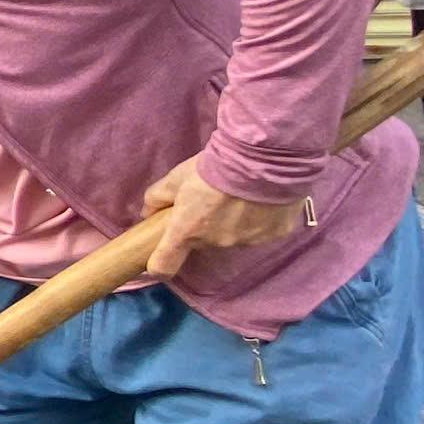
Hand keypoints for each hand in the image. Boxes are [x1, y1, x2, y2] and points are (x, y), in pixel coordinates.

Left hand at [140, 156, 308, 281]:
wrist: (265, 157)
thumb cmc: (215, 166)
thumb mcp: (177, 177)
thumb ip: (157, 197)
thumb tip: (148, 212)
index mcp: (187, 231)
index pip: (163, 266)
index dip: (159, 263)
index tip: (163, 253)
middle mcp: (216, 243)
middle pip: (205, 241)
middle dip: (205, 224)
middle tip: (214, 198)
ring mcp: (247, 241)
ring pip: (235, 235)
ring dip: (235, 221)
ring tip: (244, 195)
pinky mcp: (275, 234)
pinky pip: (263, 229)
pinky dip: (262, 217)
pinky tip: (266, 197)